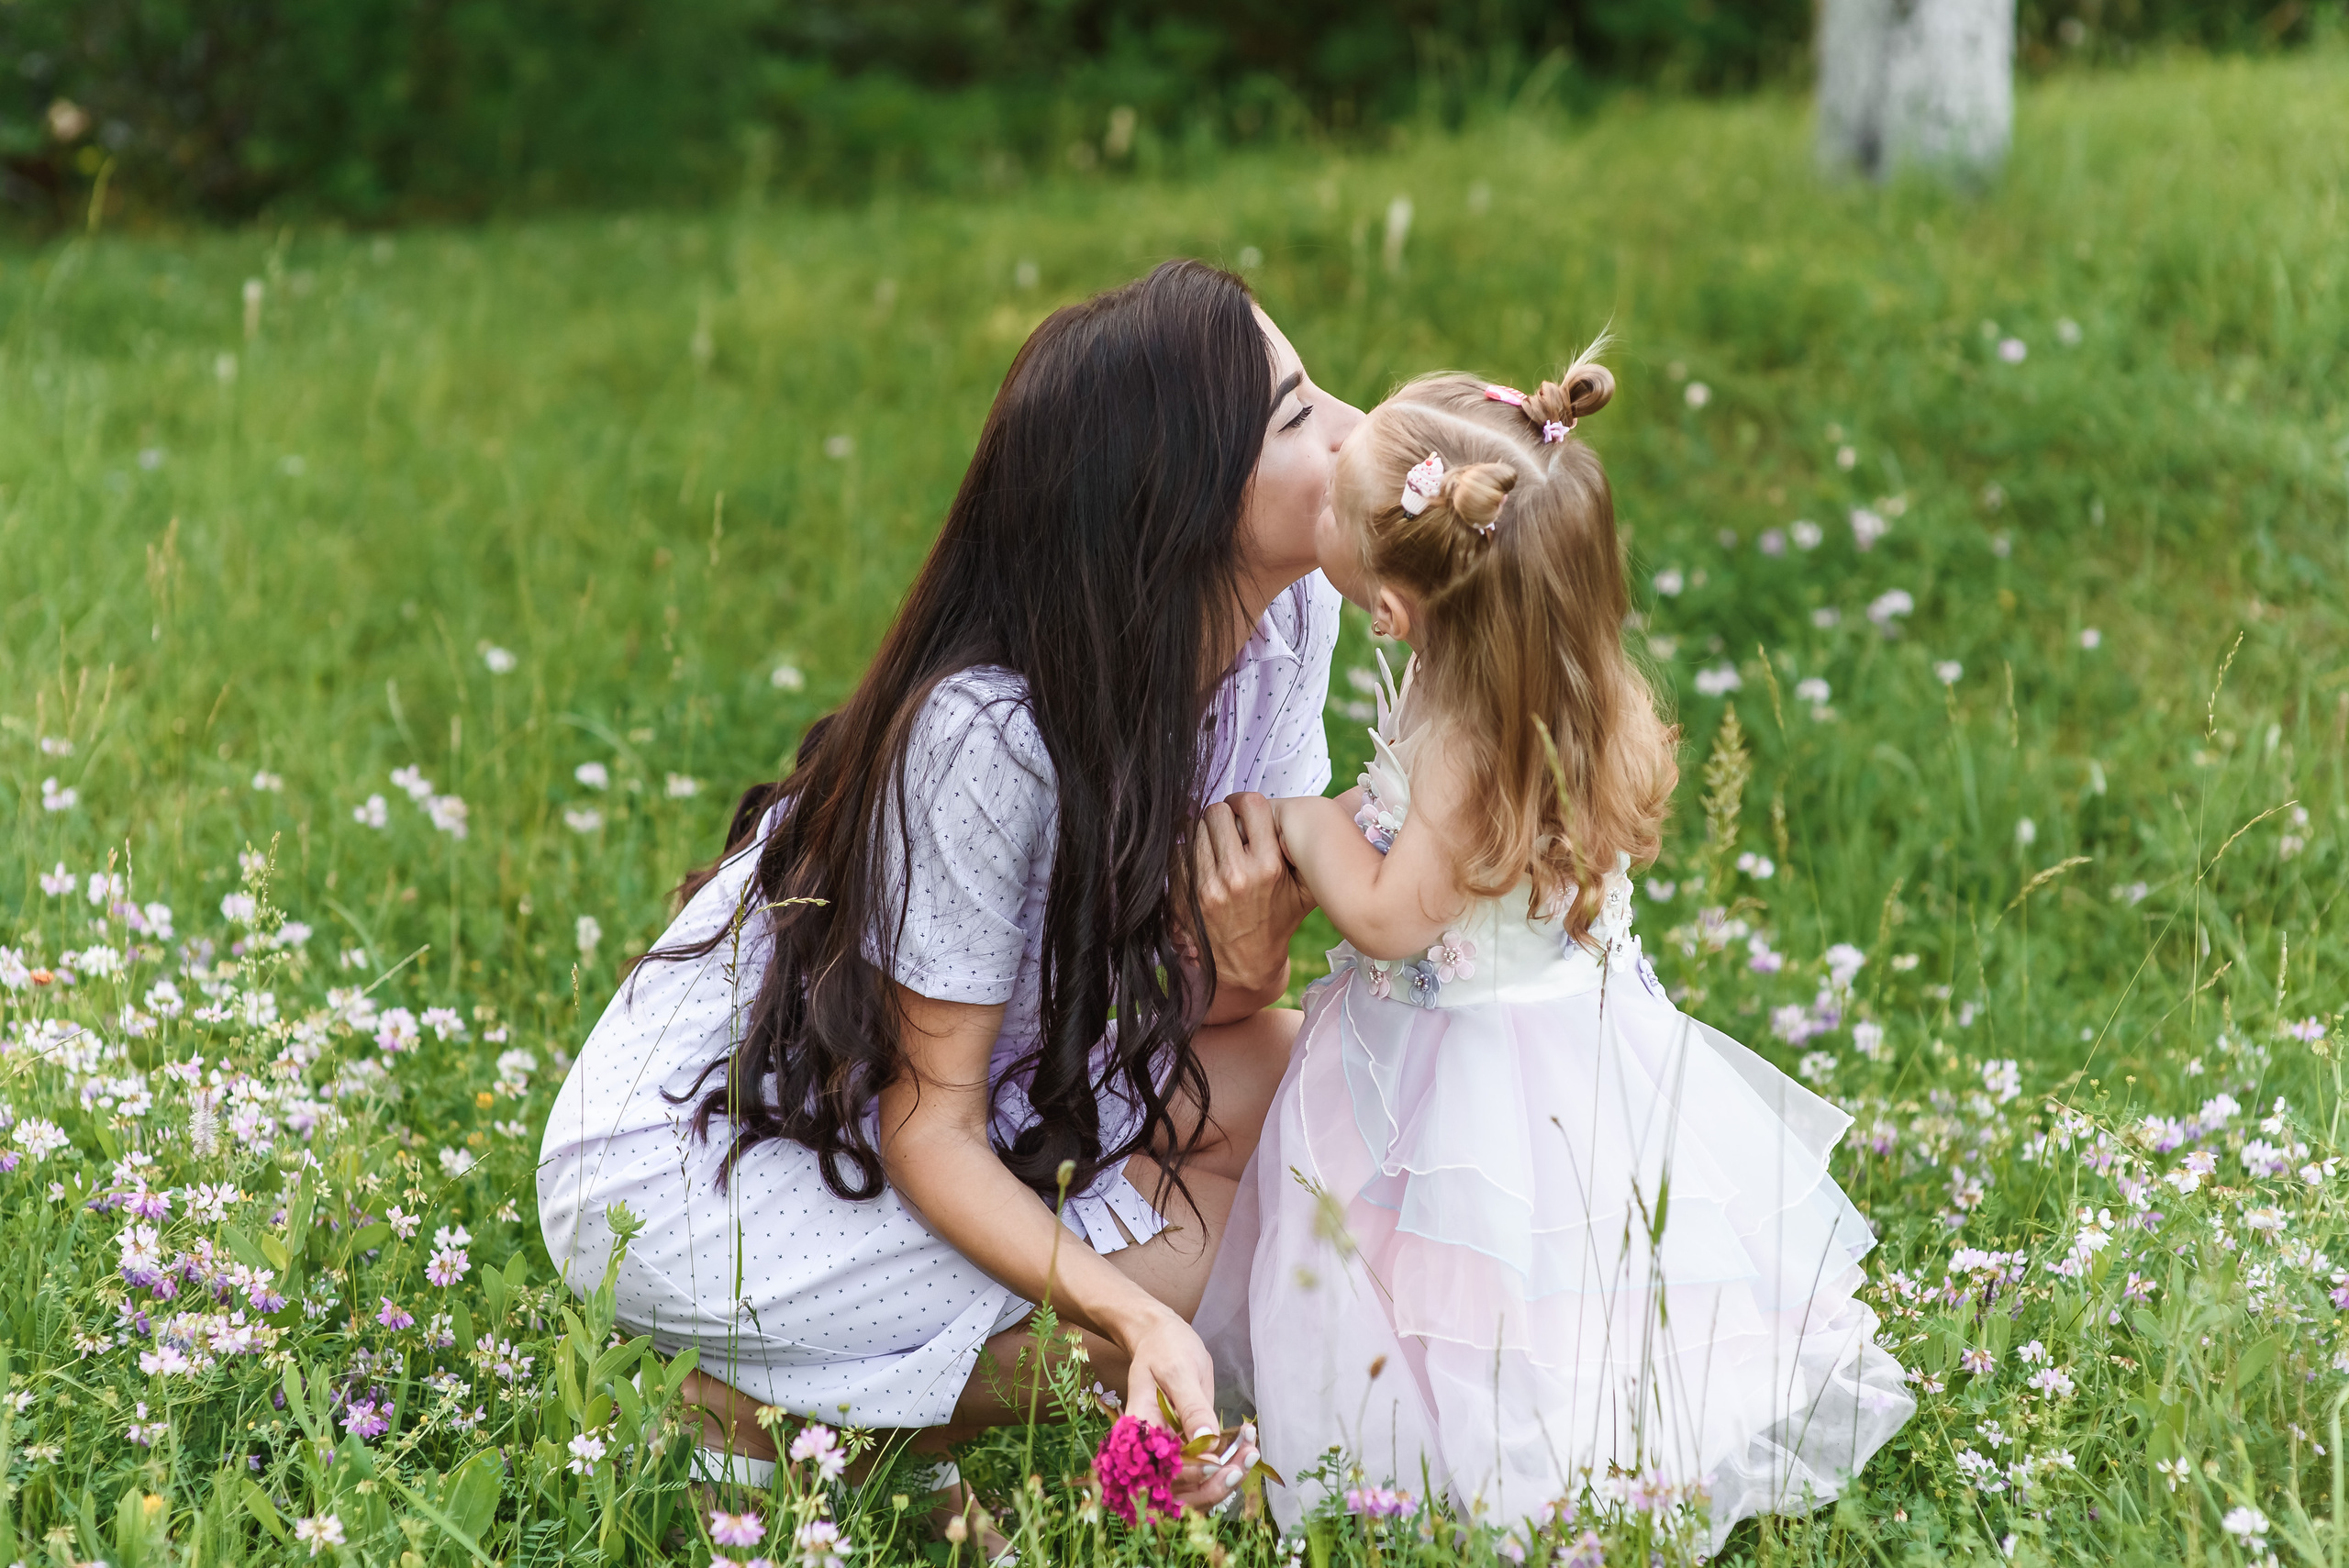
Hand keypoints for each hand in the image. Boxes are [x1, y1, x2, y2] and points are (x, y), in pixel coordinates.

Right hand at [1121, 1311, 1258, 1506]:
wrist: (1160, 1338)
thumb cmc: (1165, 1349)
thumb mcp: (1179, 1371)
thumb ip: (1192, 1408)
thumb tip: (1206, 1444)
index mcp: (1139, 1431)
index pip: (1158, 1469)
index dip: (1187, 1474)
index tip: (1216, 1463)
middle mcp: (1149, 1450)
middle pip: (1176, 1490)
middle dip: (1212, 1485)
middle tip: (1243, 1463)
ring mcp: (1168, 1453)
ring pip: (1193, 1488)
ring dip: (1223, 1480)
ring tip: (1251, 1453)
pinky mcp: (1185, 1450)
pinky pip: (1203, 1472)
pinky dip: (1226, 1467)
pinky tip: (1247, 1447)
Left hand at [1180, 792, 1312, 1002]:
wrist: (1247, 966)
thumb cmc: (1279, 921)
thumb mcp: (1306, 891)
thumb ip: (1308, 851)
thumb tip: (1322, 811)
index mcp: (1269, 867)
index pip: (1251, 804)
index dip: (1247, 804)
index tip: (1246, 812)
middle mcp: (1236, 874)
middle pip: (1216, 811)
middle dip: (1223, 817)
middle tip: (1230, 829)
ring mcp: (1207, 886)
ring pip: (1195, 829)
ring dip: (1205, 834)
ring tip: (1218, 849)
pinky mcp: (1184, 896)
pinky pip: (1178, 854)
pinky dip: (1189, 855)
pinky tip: (1204, 867)